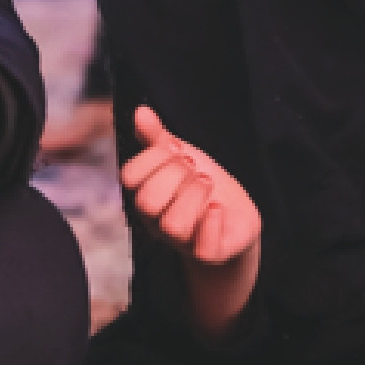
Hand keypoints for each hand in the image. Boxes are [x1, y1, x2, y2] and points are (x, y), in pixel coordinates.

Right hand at [121, 106, 261, 336]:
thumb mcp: (179, 156)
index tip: (176, 150)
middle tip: (194, 169)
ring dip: (194, 195)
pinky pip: (203, 248)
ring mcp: (181, 240)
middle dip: (175, 175)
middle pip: (147, 201)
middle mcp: (155, 221)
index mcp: (144, 194)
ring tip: (208, 185)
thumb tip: (141, 111)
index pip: (130, 177)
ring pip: (172, 224)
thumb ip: (157, 137)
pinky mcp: (208, 253)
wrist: (234, 214)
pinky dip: (213, 221)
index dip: (153, 157)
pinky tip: (219, 207)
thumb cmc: (199, 183)